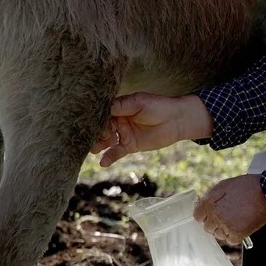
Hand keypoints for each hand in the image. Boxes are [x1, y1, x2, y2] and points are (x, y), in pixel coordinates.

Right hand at [90, 93, 213, 166]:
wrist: (177, 120)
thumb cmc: (159, 106)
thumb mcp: (139, 103)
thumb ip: (121, 106)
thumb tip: (102, 107)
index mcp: (119, 108)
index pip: (103, 114)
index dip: (96, 119)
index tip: (88, 124)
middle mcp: (119, 121)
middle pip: (102, 128)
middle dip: (95, 133)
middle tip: (88, 138)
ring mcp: (124, 134)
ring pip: (106, 141)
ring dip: (99, 145)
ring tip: (93, 150)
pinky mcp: (130, 146)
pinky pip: (117, 152)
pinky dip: (109, 157)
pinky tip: (103, 162)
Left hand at [194, 175, 265, 245]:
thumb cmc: (246, 187)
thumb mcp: (224, 186)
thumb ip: (210, 197)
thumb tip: (201, 207)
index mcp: (209, 202)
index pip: (198, 216)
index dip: (206, 215)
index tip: (214, 214)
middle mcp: (214, 215)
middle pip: (208, 227)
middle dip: (216, 223)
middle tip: (229, 215)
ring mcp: (225, 225)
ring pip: (219, 235)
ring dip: (226, 230)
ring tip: (238, 218)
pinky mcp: (236, 233)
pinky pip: (230, 240)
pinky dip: (236, 236)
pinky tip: (242, 225)